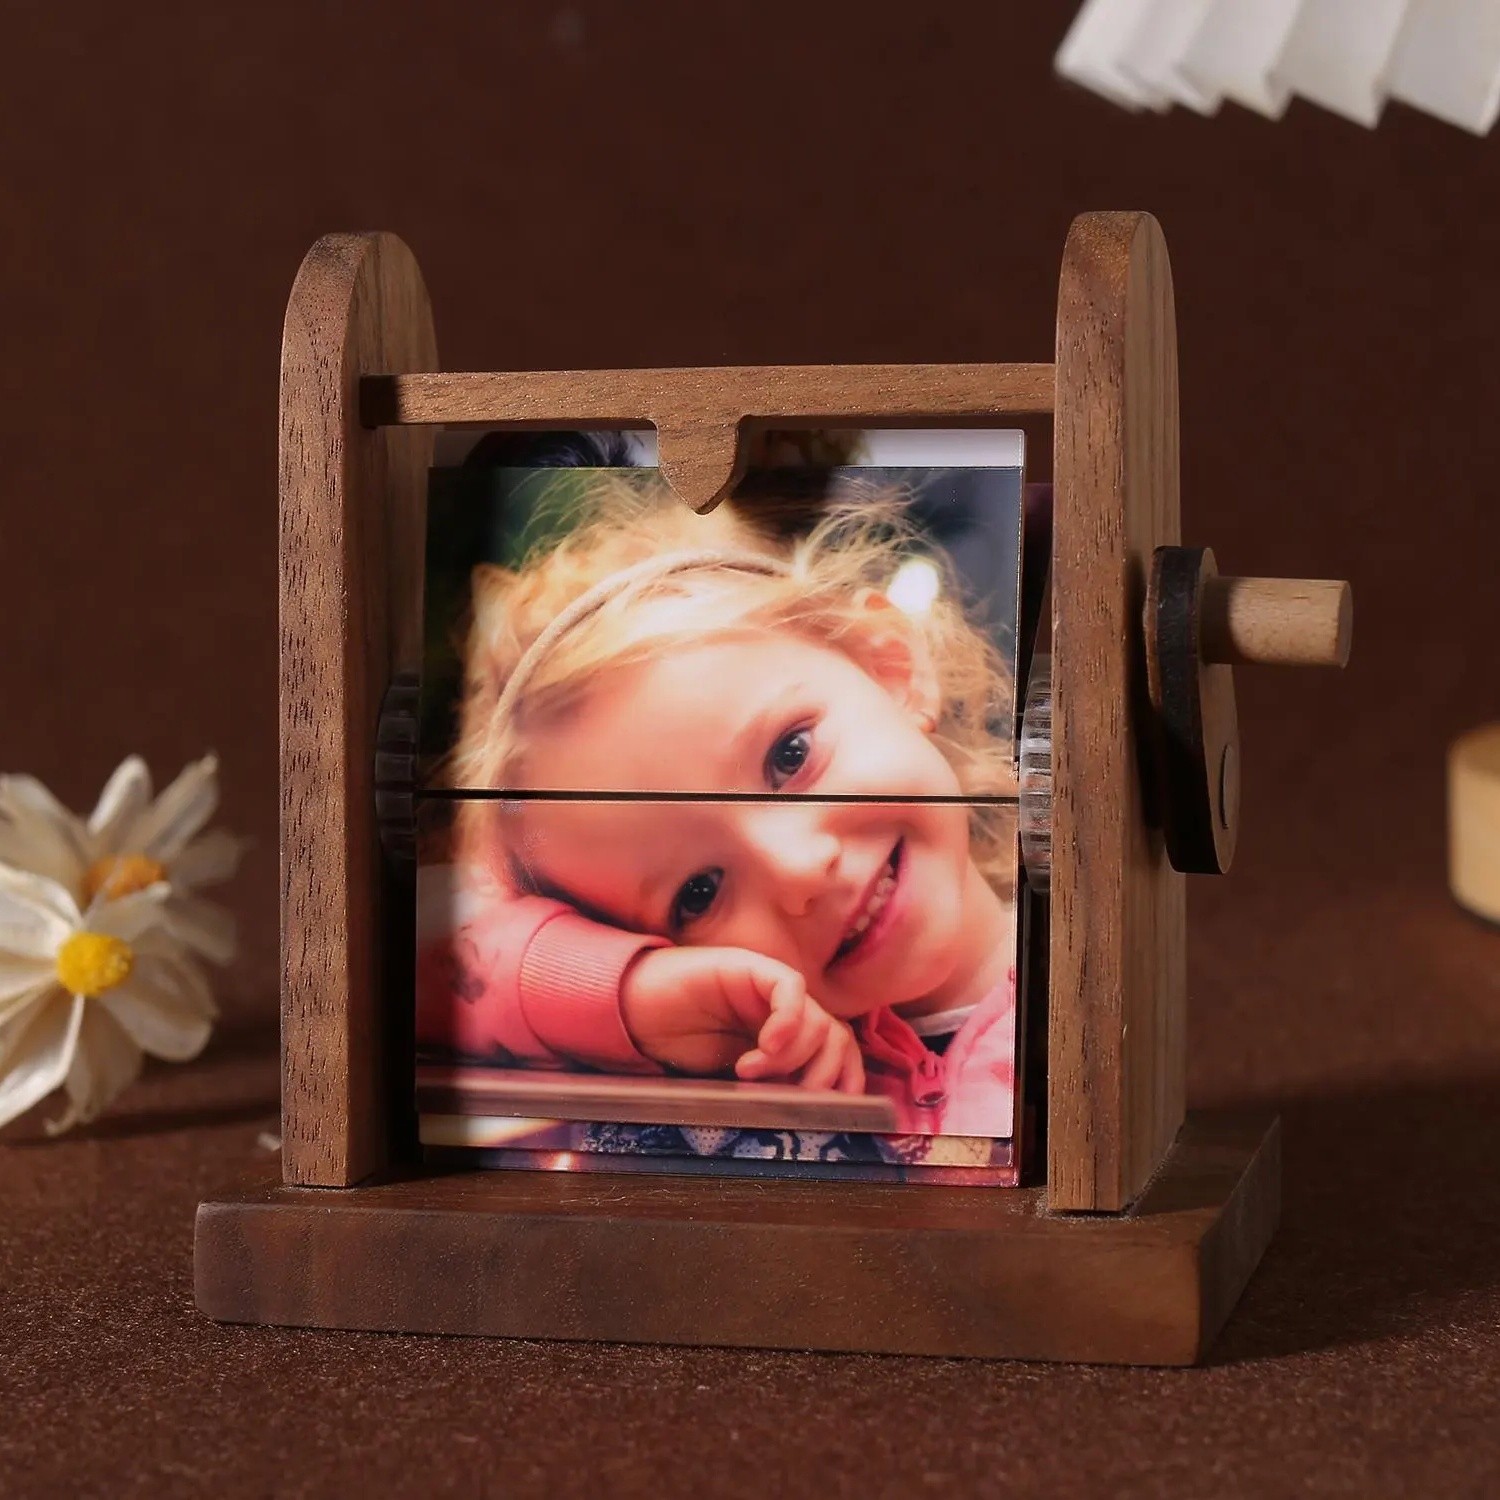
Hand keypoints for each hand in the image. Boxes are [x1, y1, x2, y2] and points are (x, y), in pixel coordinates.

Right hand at [620, 945, 864, 1093]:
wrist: (635, 1013)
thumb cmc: (679, 1049)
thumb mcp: (733, 1082)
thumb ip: (769, 1089)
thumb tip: (809, 1123)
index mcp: (788, 1039)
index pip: (840, 1053)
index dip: (845, 1082)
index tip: (829, 1115)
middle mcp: (786, 1013)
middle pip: (837, 1038)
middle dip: (823, 1075)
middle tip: (791, 1098)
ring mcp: (770, 989)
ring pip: (818, 1019)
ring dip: (791, 1056)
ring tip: (748, 1072)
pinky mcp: (750, 968)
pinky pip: (790, 988)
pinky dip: (787, 1021)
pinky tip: (763, 1047)